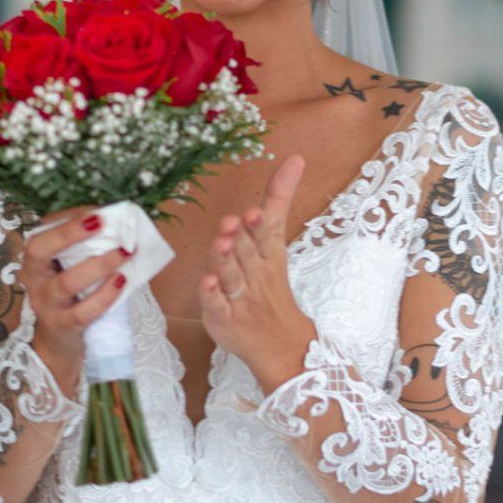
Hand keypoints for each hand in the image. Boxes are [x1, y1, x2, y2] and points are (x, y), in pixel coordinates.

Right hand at [23, 205, 130, 385]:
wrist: (58, 341)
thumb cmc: (70, 295)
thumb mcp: (70, 268)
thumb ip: (86, 248)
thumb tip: (119, 222)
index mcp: (34, 258)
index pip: (43, 230)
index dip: (68, 219)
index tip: (98, 211)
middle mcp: (33, 278)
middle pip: (38, 250)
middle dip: (69, 232)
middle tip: (101, 221)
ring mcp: (45, 303)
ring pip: (66, 282)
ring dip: (99, 265)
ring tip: (124, 253)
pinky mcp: (62, 326)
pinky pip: (83, 311)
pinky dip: (105, 295)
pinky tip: (121, 281)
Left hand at [199, 155, 316, 387]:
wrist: (280, 344)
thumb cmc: (271, 285)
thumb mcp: (276, 242)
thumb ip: (278, 200)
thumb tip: (294, 159)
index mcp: (268, 254)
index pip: (267, 234)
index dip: (261, 224)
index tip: (257, 210)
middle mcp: (255, 273)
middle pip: (247, 251)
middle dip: (243, 236)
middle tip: (237, 221)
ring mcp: (239, 296)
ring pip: (231, 275)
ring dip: (226, 259)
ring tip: (221, 243)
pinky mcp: (223, 316)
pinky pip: (216, 304)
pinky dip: (211, 294)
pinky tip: (207, 282)